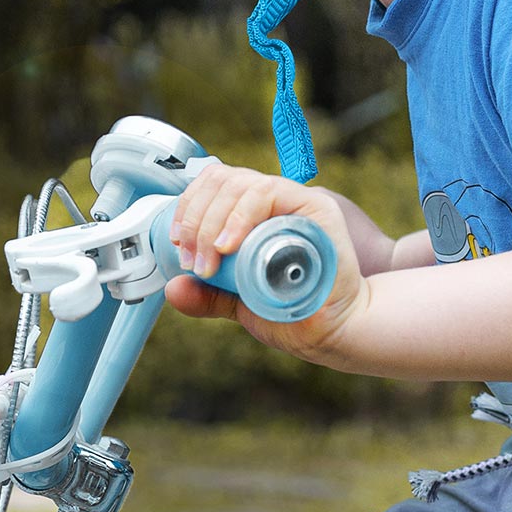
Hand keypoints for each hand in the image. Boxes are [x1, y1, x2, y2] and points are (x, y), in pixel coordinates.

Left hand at [164, 163, 367, 364]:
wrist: (336, 331)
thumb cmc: (297, 312)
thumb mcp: (240, 302)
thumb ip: (210, 295)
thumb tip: (175, 288)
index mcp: (255, 213)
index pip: (215, 184)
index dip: (189, 206)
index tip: (178, 242)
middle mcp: (273, 200)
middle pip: (222, 180)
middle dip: (195, 217)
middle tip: (193, 259)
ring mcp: (294, 200)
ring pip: (240, 184)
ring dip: (212, 222)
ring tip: (209, 260)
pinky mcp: (315, 206)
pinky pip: (268, 192)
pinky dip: (240, 215)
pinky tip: (229, 244)